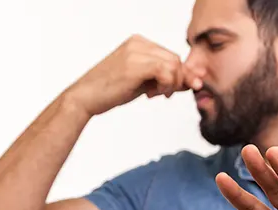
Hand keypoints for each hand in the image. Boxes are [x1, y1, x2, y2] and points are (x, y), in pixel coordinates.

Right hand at [65, 34, 202, 115]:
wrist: (85, 98)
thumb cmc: (110, 91)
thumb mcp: (143, 83)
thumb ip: (165, 79)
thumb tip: (192, 81)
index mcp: (138, 42)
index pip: (171, 55)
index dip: (180, 74)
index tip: (178, 89)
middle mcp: (138, 43)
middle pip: (176, 58)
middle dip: (178, 79)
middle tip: (165, 95)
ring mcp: (136, 52)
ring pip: (174, 65)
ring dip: (172, 84)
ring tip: (157, 95)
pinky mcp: (135, 64)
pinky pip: (166, 72)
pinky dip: (166, 85)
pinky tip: (153, 95)